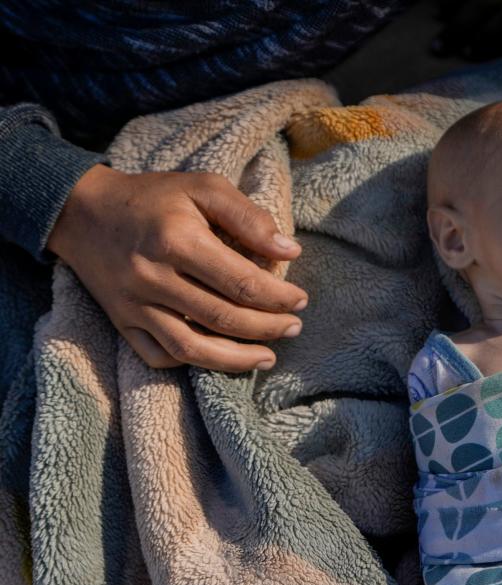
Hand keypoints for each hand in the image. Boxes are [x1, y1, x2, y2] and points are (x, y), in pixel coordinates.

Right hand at [47, 165, 308, 372]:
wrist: (84, 211)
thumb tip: (290, 252)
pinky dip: (192, 363)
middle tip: (294, 327)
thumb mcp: (204, 187)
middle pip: (223, 318)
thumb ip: (249, 218)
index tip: (301, 300)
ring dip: (236, 359)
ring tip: (269, 357)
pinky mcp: (121, 322)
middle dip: (268, 328)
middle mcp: (153, 277)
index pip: (241, 283)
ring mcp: (134, 305)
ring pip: (191, 348)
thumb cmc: (155, 197)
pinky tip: (220, 356)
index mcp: (178, 240)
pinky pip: (159, 356)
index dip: (278, 297)